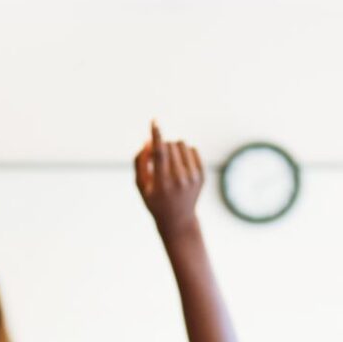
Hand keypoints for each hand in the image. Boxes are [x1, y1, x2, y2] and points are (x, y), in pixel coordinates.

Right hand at [134, 122, 203, 237]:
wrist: (178, 220)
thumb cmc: (154, 200)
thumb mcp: (141, 185)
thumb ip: (140, 162)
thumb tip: (148, 141)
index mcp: (162, 184)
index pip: (160, 154)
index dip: (156, 136)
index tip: (154, 121)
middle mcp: (180, 180)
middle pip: (170, 145)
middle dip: (161, 146)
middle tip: (157, 158)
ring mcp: (193, 178)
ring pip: (182, 144)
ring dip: (173, 147)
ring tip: (168, 161)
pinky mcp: (202, 175)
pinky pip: (192, 149)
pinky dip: (184, 152)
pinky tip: (180, 164)